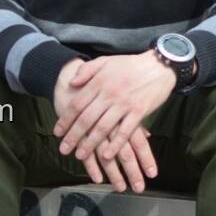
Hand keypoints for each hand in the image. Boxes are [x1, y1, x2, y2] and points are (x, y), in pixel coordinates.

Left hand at [52, 56, 164, 191]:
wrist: (159, 65)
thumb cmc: (130, 64)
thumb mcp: (105, 61)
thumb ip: (87, 70)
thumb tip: (71, 83)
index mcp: (98, 82)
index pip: (77, 104)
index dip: (65, 120)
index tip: (57, 133)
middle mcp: (109, 94)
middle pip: (86, 119)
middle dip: (73, 136)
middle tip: (64, 149)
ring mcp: (124, 104)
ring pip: (103, 127)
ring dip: (90, 143)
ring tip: (80, 155)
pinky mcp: (139, 111)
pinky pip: (125, 131)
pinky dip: (115, 144)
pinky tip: (107, 155)